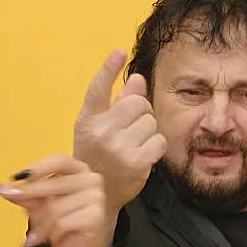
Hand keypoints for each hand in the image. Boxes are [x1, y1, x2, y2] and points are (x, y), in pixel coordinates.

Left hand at [0, 154, 109, 246]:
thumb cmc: (59, 225)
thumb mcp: (37, 206)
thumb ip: (21, 194)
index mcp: (78, 170)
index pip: (58, 161)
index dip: (37, 167)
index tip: (16, 176)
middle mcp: (91, 180)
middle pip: (54, 183)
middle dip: (28, 192)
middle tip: (8, 195)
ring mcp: (96, 198)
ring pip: (56, 207)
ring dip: (41, 223)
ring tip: (37, 234)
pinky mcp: (96, 217)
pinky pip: (63, 223)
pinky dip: (51, 233)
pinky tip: (50, 240)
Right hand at [73, 49, 167, 224]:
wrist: (97, 195)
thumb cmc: (99, 157)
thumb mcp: (99, 129)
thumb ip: (117, 103)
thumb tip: (138, 79)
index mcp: (88, 120)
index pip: (97, 88)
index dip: (108, 68)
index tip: (119, 51)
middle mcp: (100, 131)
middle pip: (137, 102)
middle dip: (140, 112)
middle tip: (131, 128)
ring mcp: (118, 147)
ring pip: (150, 120)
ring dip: (148, 130)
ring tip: (134, 144)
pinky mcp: (136, 162)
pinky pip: (159, 140)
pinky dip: (155, 146)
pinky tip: (143, 155)